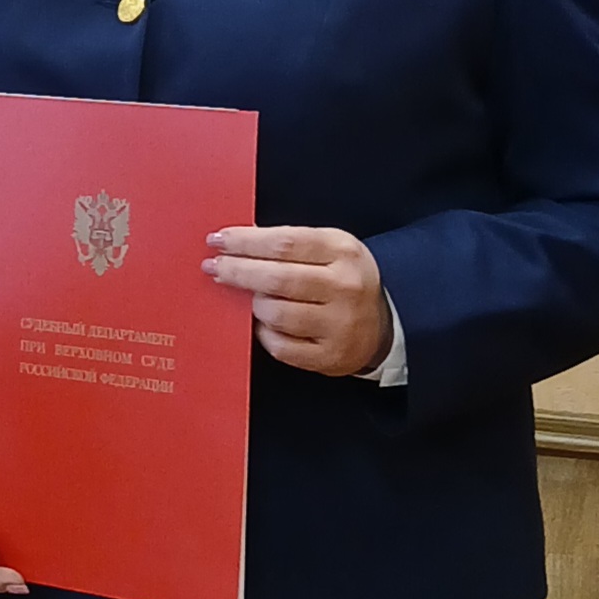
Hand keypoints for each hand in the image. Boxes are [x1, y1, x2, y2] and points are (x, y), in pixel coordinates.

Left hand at [204, 225, 392, 376]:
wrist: (386, 322)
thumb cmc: (342, 277)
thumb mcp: (328, 248)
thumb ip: (288, 243)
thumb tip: (236, 241)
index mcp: (342, 252)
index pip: (284, 243)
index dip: (245, 241)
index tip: (218, 240)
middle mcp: (343, 288)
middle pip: (277, 278)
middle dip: (236, 271)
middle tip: (213, 267)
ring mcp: (339, 325)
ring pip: (276, 313)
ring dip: (253, 304)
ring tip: (250, 297)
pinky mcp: (330, 357)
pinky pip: (281, 347)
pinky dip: (265, 333)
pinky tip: (264, 324)